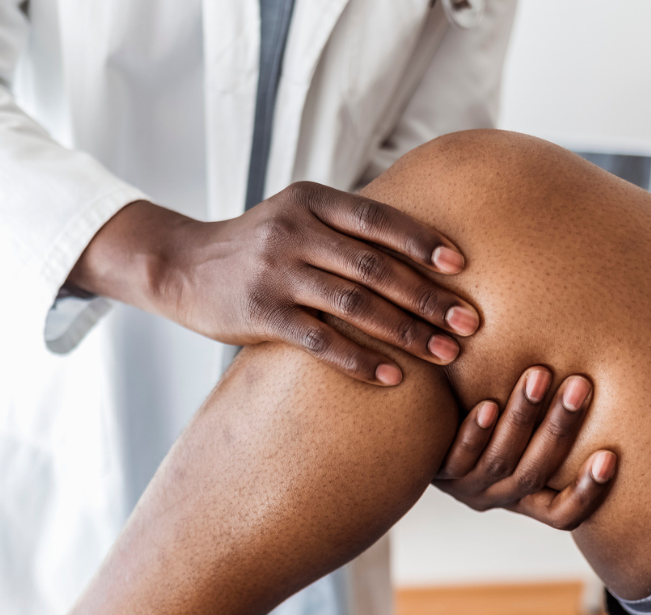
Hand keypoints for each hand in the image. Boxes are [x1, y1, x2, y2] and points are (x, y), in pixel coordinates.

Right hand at [69, 183, 479, 384]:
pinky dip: (360, 360)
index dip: (423, 242)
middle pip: (375, 266)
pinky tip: (393, 377)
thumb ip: (347, 228)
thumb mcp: (296, 218)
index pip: (378, 220)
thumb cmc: (256, 246)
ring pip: (355, 305)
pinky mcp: (259, 313)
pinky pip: (320, 341)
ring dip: (406, 332)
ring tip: (445, 355)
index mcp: (311, 201)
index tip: (463, 267)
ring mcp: (275, 272)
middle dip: (428, 297)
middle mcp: (294, 231)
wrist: (181, 266)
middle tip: (470, 324)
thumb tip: (423, 246)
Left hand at [433, 367, 616, 530]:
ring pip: (500, 460)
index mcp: (527, 499)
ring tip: (537, 377)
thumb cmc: (493, 424)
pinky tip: (487, 406)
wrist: (424, 437)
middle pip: (535, 473)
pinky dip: (475, 432)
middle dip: (560, 427)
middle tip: (579, 386)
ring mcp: (467, 485)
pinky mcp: (438, 469)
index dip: (587, 492)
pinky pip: (457, 455)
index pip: (562, 513)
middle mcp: (499, 497)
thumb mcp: (524, 437)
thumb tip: (596, 370)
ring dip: (521, 418)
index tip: (610, 456)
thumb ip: (550, 421)